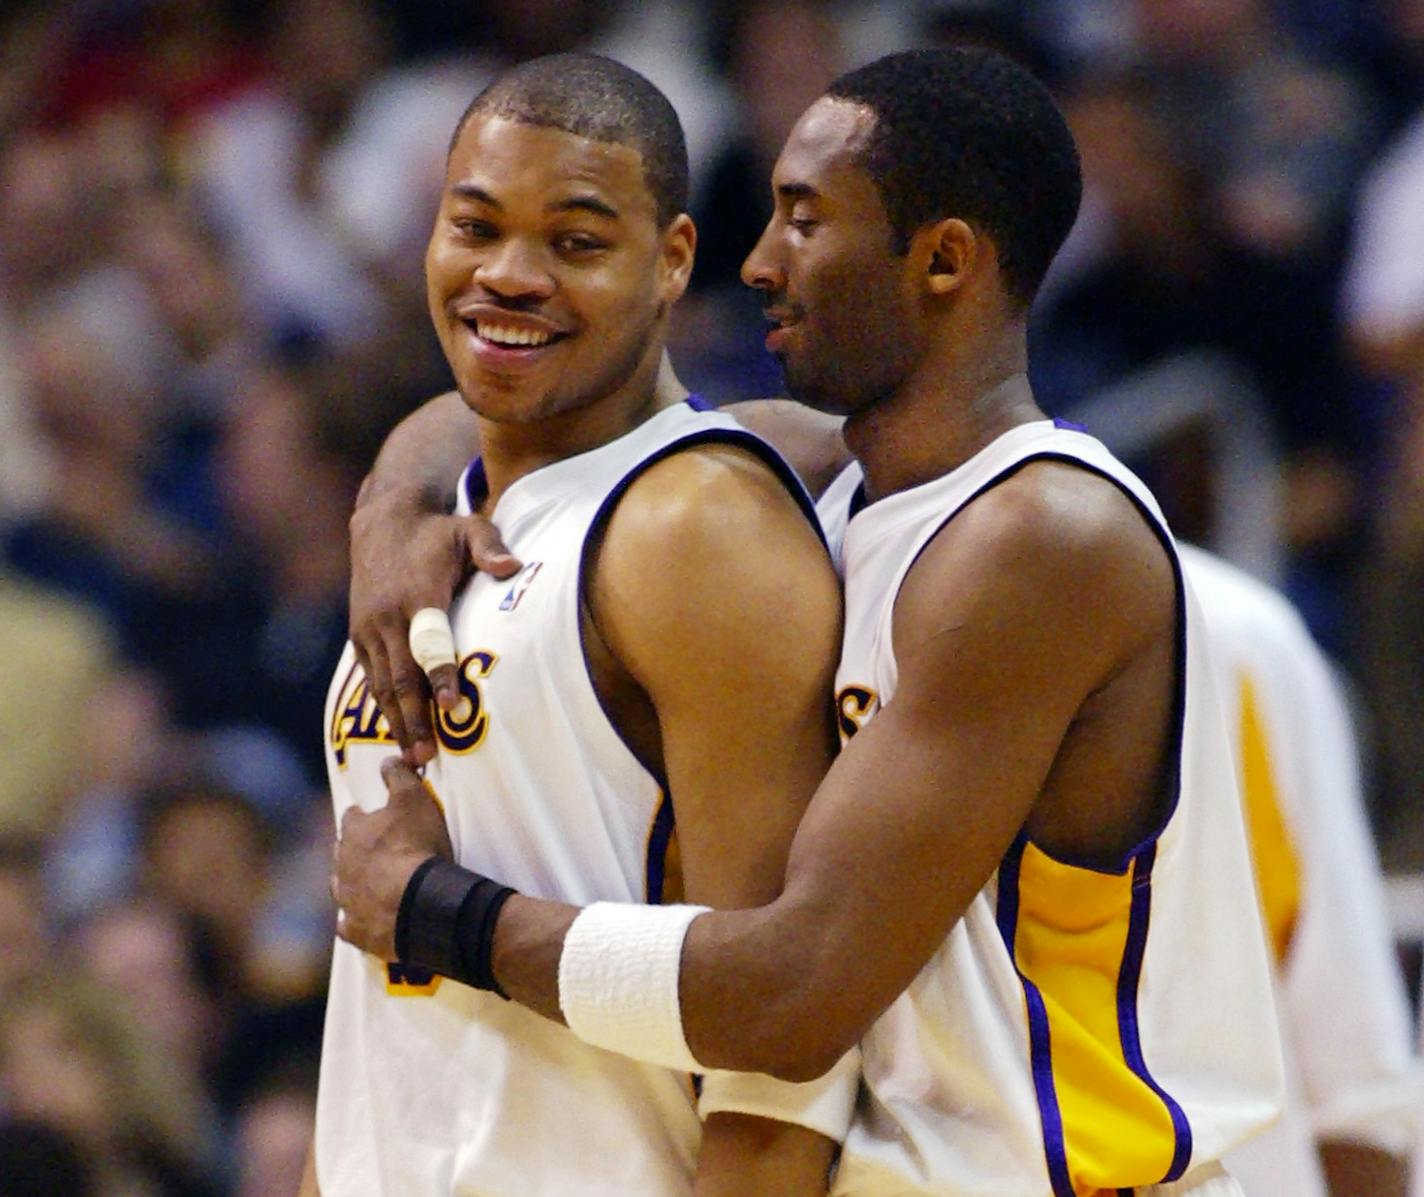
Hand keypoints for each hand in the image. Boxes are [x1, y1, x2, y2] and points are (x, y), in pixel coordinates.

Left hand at [333, 758, 455, 960]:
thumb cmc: (417, 846)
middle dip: (354, 851)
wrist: (418, 902)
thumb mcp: (414, 799)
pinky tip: (365, 921)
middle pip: (343, 853)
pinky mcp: (356, 931)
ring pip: (342, 889)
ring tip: (370, 885)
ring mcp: (347, 901)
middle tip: (373, 851)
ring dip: (352, 885)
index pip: (352, 817)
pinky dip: (356, 922)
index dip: (361, 815)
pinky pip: (349, 926)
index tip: (366, 815)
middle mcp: (343, 866)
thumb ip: (399, 776)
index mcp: (355, 832)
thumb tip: (387, 758)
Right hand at [349, 489, 519, 764]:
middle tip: (428, 756)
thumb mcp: (469, 528)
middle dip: (413, 719)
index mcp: (417, 594)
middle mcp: (387, 616)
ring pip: (382, 683)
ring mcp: (368, 627)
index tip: (453, 708)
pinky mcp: (358, 633)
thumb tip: (512, 566)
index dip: (441, 676)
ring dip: (396, 722)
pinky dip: (382, 705)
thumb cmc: (438, 530)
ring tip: (412, 757)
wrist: (383, 519)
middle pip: (400, 675)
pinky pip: (370, 675)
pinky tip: (395, 731)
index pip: (429, 642)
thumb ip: (490, 546)